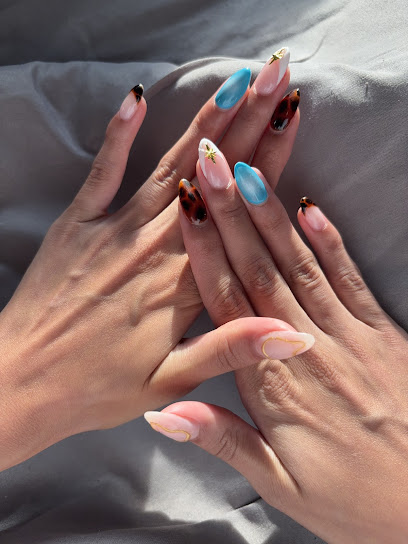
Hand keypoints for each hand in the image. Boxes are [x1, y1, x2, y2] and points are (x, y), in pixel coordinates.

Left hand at [0, 55, 295, 470]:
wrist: (21, 383)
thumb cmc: (97, 389)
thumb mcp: (171, 382)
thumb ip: (229, 349)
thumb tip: (292, 332)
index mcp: (182, 287)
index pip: (240, 216)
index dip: (270, 167)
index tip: (290, 126)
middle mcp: (153, 248)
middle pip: (212, 179)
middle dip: (248, 124)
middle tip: (275, 78)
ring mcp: (113, 231)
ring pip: (169, 167)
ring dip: (204, 121)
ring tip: (236, 82)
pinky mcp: (77, 224)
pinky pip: (101, 172)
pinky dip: (119, 136)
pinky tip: (136, 100)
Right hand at [146, 112, 407, 542]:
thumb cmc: (352, 502)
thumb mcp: (280, 487)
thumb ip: (223, 441)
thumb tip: (162, 414)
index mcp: (276, 387)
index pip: (230, 306)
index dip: (205, 256)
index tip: (186, 214)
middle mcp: (308, 349)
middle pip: (261, 271)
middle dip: (231, 215)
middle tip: (211, 165)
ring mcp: (350, 336)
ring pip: (301, 265)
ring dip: (271, 217)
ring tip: (250, 172)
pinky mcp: (382, 333)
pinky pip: (351, 279)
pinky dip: (331, 241)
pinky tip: (313, 208)